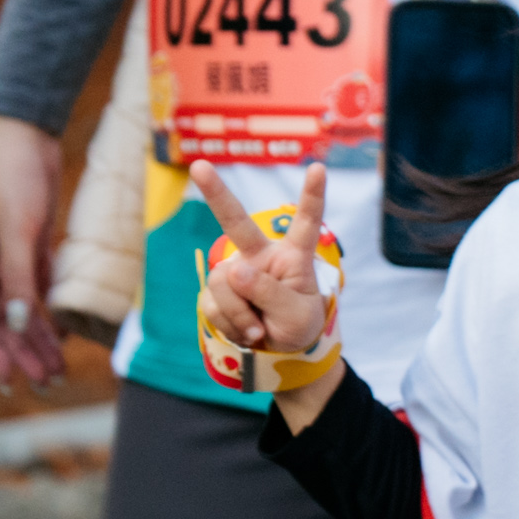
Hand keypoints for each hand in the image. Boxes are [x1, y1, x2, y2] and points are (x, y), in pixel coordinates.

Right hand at [0, 114, 69, 388]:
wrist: (26, 129)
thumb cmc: (13, 175)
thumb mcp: (16, 229)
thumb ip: (17, 277)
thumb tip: (16, 323)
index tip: (10, 383)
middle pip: (5, 318)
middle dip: (24, 352)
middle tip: (48, 384)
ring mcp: (10, 251)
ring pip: (24, 305)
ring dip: (40, 336)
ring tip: (59, 368)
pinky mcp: (33, 240)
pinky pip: (40, 285)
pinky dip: (51, 308)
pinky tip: (65, 330)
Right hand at [192, 163, 331, 357]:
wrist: (278, 352)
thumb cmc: (298, 326)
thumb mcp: (296, 316)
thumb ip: (269, 293)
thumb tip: (234, 269)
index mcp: (292, 256)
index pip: (305, 223)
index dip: (313, 196)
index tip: (319, 168)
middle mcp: (260, 256)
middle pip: (235, 221)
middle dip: (215, 193)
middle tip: (199, 166)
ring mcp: (234, 272)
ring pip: (224, 284)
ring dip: (240, 314)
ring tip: (259, 328)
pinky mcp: (216, 291)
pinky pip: (213, 305)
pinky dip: (229, 325)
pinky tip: (245, 330)